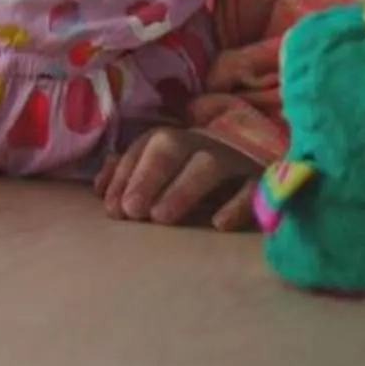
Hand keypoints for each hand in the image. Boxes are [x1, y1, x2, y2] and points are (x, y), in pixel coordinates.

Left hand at [97, 125, 260, 229]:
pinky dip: (237, 205)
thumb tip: (101, 189)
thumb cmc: (190, 179)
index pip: (143, 150)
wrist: (253, 170)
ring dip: (183, 190)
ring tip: (161, 217)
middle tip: (132, 210)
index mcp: (171, 141)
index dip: (125, 177)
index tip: (114, 208)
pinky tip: (219, 224)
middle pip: (172, 148)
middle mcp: (201, 145)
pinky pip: (253, 188)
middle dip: (148, 177)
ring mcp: (234, 161)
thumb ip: (127, 178)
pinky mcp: (263, 182)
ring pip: (209, 165)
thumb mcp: (159, 177)